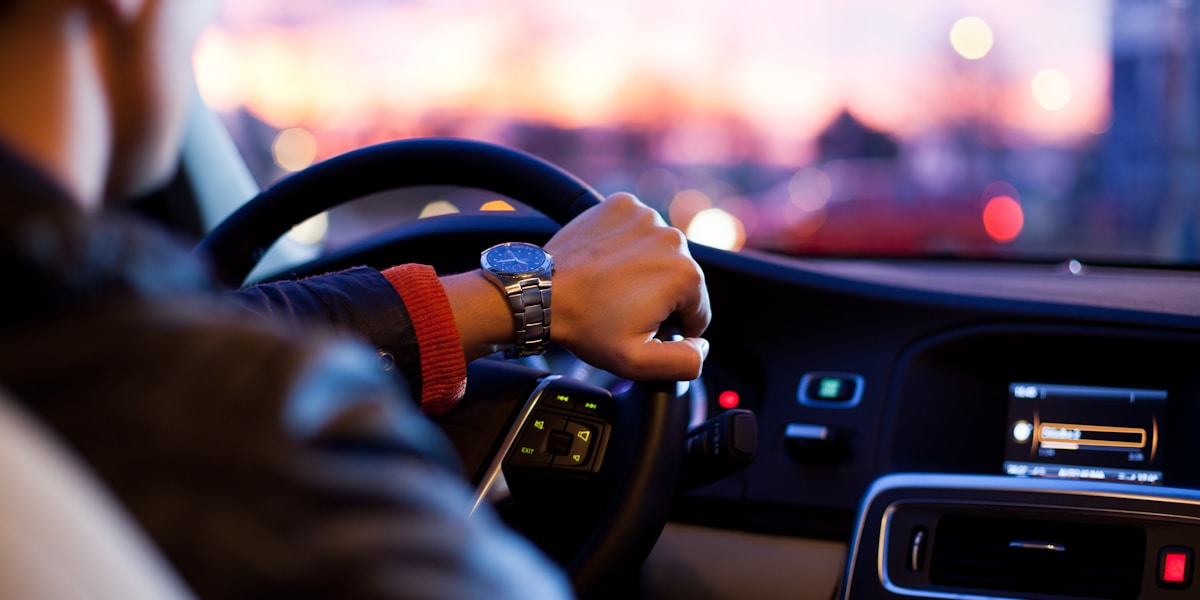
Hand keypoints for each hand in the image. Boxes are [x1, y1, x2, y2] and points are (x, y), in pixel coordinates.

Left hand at [545, 193, 710, 380]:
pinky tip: (607, 262)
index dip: (671, 327)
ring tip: (612, 285)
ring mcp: (646, 216)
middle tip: (621, 308)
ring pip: (660, 253)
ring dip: (645, 269)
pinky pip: (638, 230)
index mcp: (685, 275)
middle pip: (681, 279)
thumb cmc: (586, 325)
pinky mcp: (623, 205)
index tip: (639, 326)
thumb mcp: (639, 362)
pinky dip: (628, 244)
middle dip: (659, 297)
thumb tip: (702, 346)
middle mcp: (673, 238)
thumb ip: (685, 362)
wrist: (542, 292)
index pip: (697, 311)